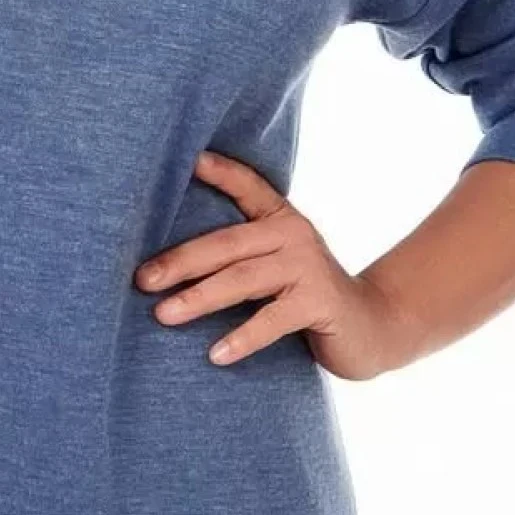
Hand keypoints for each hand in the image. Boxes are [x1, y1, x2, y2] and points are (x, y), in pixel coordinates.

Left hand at [133, 148, 412, 381]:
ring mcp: (308, 267)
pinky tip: (215, 354)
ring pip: (243, 279)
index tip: (188, 159)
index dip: (219, 171)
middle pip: (226, 243)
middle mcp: (294, 234)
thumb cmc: (305, 295)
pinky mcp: (319, 302)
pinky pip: (272, 320)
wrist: (372, 326)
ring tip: (164, 315)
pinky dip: (242, 337)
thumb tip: (165, 265)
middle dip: (180, 261)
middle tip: (142, 280)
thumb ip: (239, 255)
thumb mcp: (275, 264)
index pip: (246, 185)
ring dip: (199, 298)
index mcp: (280, 218)